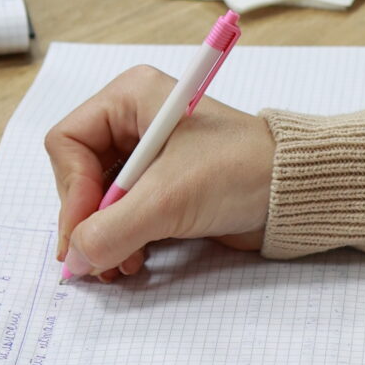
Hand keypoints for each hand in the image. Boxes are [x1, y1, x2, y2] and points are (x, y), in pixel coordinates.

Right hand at [46, 65, 274, 278]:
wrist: (296, 193)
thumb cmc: (242, 171)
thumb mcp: (169, 199)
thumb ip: (113, 230)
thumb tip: (75, 260)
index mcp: (131, 98)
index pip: (68, 142)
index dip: (70, 190)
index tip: (82, 233)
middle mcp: (134, 121)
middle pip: (79, 174)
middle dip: (87, 220)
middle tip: (95, 259)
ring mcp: (148, 155)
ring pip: (98, 200)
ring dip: (103, 237)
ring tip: (119, 266)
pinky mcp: (162, 186)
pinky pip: (122, 214)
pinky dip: (122, 240)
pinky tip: (134, 261)